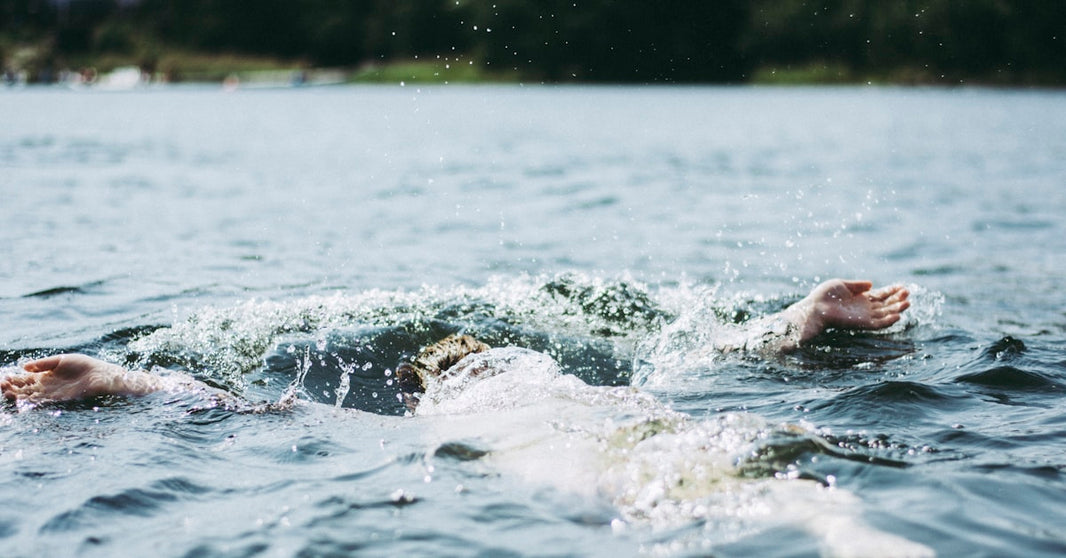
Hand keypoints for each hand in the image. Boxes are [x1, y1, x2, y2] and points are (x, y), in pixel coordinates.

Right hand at [2, 354, 127, 403]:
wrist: (101, 374)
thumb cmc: (84, 365)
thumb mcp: (61, 360)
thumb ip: (43, 363)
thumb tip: (24, 366)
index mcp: (45, 375)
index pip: (25, 378)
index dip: (14, 379)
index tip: (4, 377)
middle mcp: (46, 386)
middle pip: (25, 389)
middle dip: (12, 388)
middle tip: (2, 385)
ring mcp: (52, 394)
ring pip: (31, 396)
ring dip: (18, 395)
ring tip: (7, 392)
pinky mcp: (60, 400)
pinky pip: (43, 402)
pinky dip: (32, 401)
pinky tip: (23, 399)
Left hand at [799, 279, 909, 341]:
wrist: (815, 307)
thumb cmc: (825, 295)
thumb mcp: (842, 284)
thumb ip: (857, 285)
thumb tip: (871, 284)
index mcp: (861, 298)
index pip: (880, 295)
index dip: (892, 291)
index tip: (902, 286)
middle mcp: (864, 308)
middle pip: (886, 304)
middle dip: (897, 299)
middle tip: (907, 292)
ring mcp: (863, 317)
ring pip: (885, 314)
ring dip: (896, 309)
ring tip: (907, 302)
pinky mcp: (861, 324)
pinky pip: (878, 325)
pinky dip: (888, 321)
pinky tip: (897, 315)